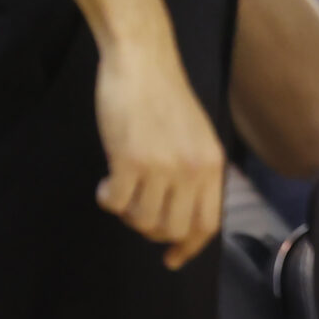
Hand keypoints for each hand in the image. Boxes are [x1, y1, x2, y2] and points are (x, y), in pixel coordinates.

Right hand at [94, 34, 225, 269]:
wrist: (143, 59)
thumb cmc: (165, 94)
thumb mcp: (195, 135)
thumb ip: (194, 171)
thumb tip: (181, 214)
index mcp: (212, 164)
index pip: (208, 224)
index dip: (188, 247)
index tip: (171, 258)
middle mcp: (192, 169)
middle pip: (172, 229)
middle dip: (150, 228)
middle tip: (136, 207)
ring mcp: (161, 166)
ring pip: (142, 220)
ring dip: (127, 212)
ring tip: (121, 187)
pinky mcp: (130, 160)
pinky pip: (115, 203)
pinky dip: (107, 198)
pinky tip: (106, 182)